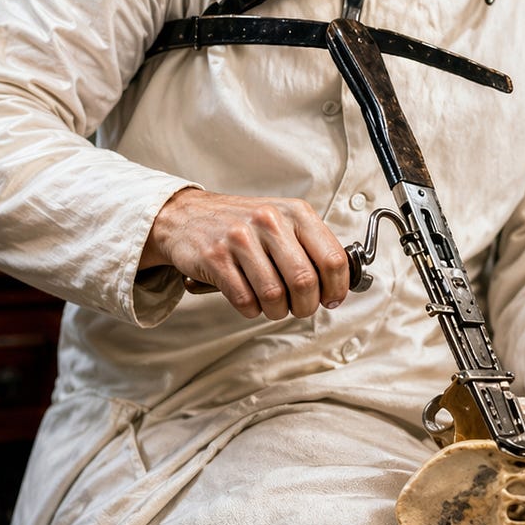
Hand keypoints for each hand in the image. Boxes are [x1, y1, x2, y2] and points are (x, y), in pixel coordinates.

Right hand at [143, 187, 349, 319]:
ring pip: (275, 296)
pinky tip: (248, 298)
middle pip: (305, 282)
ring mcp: (240, 238)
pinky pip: (245, 301)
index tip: (331, 299)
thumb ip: (311, 247)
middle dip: (305, 306)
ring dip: (277, 312)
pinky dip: (251, 309)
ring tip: (272, 305)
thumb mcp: (281, 221)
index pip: (333, 258)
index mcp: (294, 212)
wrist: (186, 215)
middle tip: (299, 307)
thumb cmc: (240, 224)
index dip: (337, 288)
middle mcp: (269, 221)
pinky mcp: (215, 258)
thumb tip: (339, 285)